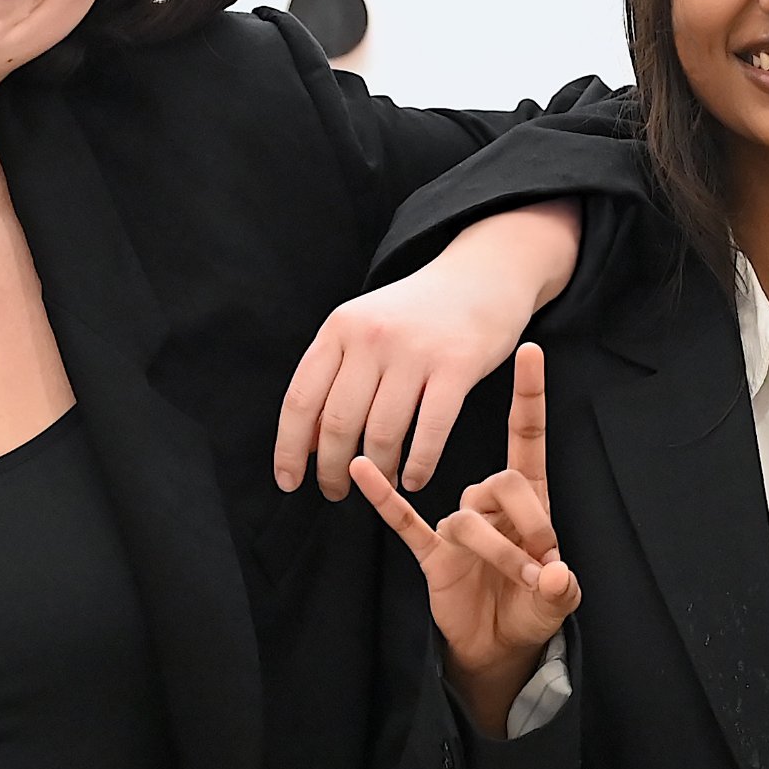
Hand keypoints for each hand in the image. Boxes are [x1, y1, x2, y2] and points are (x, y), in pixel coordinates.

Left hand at [277, 200, 577, 498]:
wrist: (481, 276)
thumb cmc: (416, 315)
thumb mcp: (364, 329)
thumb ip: (334, 377)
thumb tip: (304, 443)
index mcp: (340, 328)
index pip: (300, 399)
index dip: (288, 448)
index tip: (288, 482)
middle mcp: (372, 337)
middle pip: (337, 423)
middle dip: (331, 469)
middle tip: (335, 492)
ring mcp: (415, 350)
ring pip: (381, 433)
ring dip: (377, 471)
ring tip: (379, 484)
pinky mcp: (458, 365)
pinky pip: (430, 431)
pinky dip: (418, 465)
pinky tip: (414, 479)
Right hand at [353, 343, 582, 737]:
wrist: (498, 645)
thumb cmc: (532, 609)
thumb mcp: (560, 601)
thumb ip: (562, 588)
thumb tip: (556, 574)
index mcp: (528, 498)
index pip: (526, 435)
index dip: (529, 394)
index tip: (530, 349)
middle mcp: (489, 500)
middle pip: (502, 480)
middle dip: (526, 523)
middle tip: (544, 565)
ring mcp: (457, 522)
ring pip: (468, 516)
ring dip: (497, 549)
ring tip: (521, 581)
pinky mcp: (430, 550)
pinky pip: (403, 520)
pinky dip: (384, 497)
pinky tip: (363, 472)